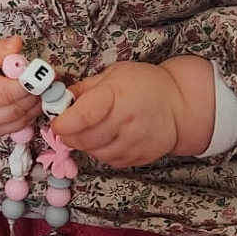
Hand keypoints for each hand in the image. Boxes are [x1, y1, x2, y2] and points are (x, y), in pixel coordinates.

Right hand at [0, 32, 40, 137]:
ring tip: (40, 85)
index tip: (44, 70)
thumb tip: (17, 45)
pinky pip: (15, 128)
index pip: (6, 93)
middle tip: (48, 77)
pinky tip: (28, 98)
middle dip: (36, 93)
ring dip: (35, 104)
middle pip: (16, 109)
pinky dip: (27, 114)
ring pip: (19, 121)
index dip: (29, 83)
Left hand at [50, 61, 186, 168]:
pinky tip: (108, 137)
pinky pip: (109, 161)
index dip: (63, 122)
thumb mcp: (113, 74)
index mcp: (116, 96)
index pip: (83, 116)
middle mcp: (125, 122)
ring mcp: (133, 143)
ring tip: (93, 128)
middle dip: (69, 134)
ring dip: (85, 143)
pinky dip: (101, 151)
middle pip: (83, 139)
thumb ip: (84, 88)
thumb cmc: (144, 84)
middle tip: (68, 125)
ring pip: (94, 153)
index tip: (57, 120)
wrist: (179, 105)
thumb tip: (58, 99)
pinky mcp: (138, 158)